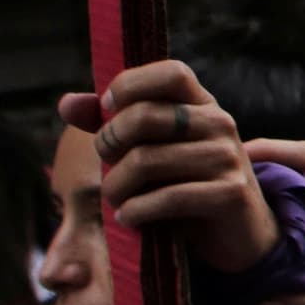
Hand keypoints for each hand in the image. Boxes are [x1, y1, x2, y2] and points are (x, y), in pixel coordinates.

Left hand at [64, 62, 278, 275]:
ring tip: (114, 200)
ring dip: (116, 187)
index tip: (108, 107)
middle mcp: (220, 123)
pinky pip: (167, 198)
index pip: (171, 73)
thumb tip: (67, 103)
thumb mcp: (153, 149)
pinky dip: (137, 211)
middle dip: (108, 142)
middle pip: (145, 116)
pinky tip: (129, 218)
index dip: (131, 83)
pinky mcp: (231, 193)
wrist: (237, 231)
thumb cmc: (185, 183)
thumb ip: (112, 124)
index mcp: (202, 104)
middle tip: (106, 164)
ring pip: (146, 160)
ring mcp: (228, 157)